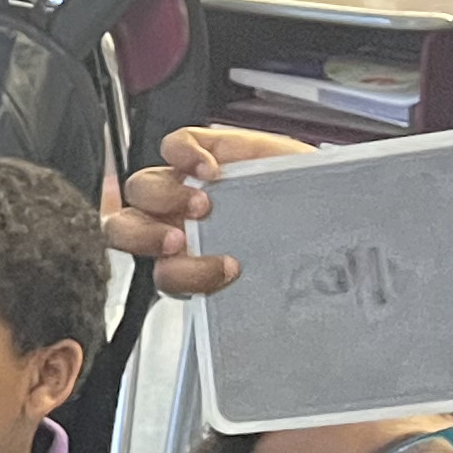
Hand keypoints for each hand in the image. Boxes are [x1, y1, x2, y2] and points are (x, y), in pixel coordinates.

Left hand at [106, 124, 310, 298]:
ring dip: (166, 198)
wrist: (329, 198)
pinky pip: (173, 145)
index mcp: (182, 257)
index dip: (170, 276)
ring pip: (141, 187)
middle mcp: (173, 221)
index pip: (152, 271)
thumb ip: (243, 290)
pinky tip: (211, 170)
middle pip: (123, 228)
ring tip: (206, 204)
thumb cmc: (297, 235)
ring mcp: (183, 183)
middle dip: (145, 238)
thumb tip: (245, 307)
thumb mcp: (269, 269)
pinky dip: (185, 155)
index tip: (203, 275)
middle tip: (182, 240)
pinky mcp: (201, 148)